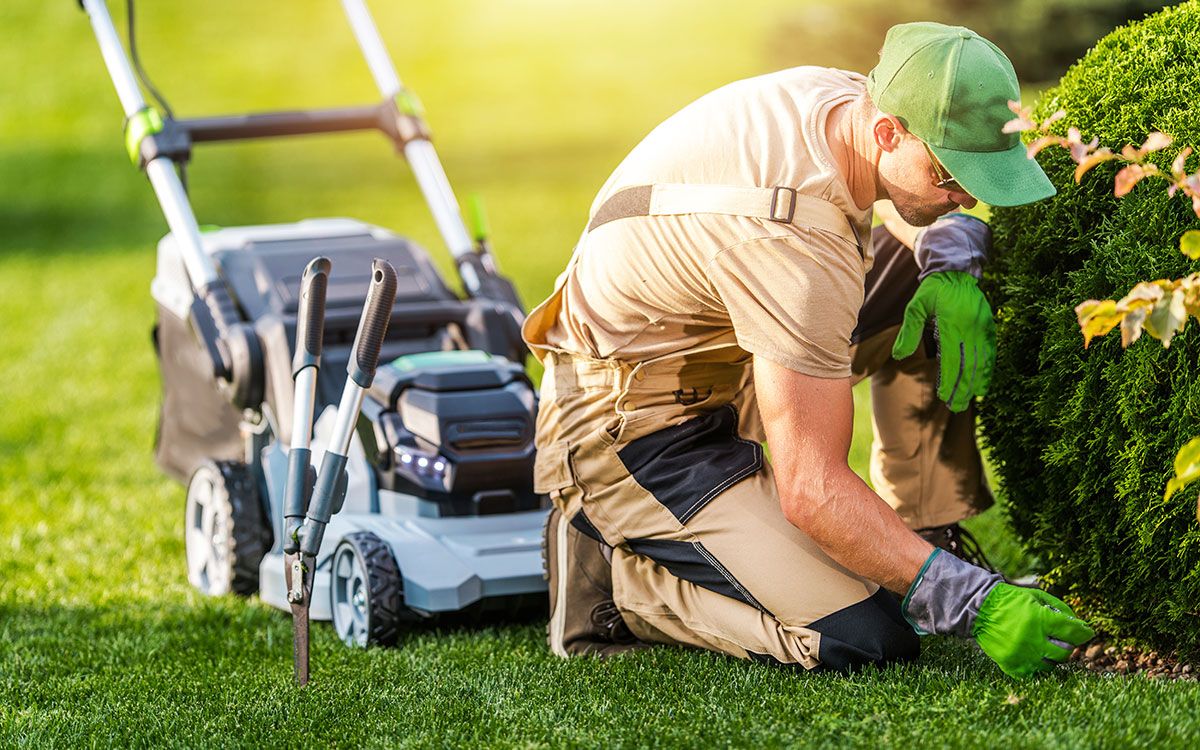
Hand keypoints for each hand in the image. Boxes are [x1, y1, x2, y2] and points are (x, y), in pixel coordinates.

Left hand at [892, 271, 995, 411]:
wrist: (956, 271)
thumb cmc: (932, 291)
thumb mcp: (915, 307)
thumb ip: (909, 332)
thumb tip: (898, 356)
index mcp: (951, 323)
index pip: (951, 359)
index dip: (949, 380)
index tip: (944, 396)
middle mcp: (970, 327)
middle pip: (968, 364)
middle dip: (962, 388)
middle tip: (956, 407)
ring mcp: (983, 327)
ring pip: (981, 361)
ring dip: (975, 382)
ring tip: (968, 400)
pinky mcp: (990, 326)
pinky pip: (990, 352)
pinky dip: (987, 369)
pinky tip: (983, 383)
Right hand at [973, 583, 1094, 678]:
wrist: (979, 609)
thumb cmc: (1010, 600)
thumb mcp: (1036, 597)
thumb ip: (1060, 609)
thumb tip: (1080, 625)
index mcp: (1039, 619)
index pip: (1072, 632)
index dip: (1084, 632)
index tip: (1087, 632)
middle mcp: (1032, 639)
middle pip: (1064, 653)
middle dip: (1068, 646)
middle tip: (1063, 640)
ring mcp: (1021, 654)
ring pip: (1050, 666)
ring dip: (1052, 657)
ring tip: (1045, 646)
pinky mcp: (1011, 664)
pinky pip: (1033, 674)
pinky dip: (1036, 666)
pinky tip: (1033, 655)